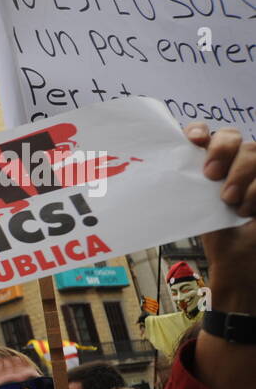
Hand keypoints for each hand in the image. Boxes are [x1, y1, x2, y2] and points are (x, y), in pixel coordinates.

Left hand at [186, 124, 255, 312]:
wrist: (236, 258)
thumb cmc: (212, 231)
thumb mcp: (192, 205)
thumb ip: (181, 184)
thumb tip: (143, 174)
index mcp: (210, 160)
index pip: (203, 132)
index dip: (198, 129)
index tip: (192, 140)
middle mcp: (234, 159)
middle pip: (232, 135)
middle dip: (221, 151)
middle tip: (210, 175)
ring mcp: (255, 170)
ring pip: (253, 150)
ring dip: (240, 175)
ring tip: (228, 200)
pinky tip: (246, 209)